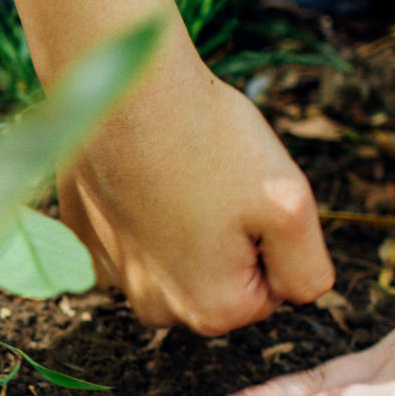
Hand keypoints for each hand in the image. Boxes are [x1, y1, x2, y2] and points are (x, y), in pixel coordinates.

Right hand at [55, 71, 333, 335]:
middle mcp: (156, 308)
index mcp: (211, 310)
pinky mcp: (85, 237)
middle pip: (221, 279)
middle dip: (231, 237)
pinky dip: (146, 206)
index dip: (272, 237)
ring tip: (182, 172)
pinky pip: (134, 233)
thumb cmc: (210, 139)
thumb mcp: (291, 206)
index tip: (250, 196)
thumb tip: (303, 293)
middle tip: (220, 182)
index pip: (272, 287)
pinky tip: (146, 169)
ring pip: (178, 257)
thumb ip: (309, 270)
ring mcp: (113, 274)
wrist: (128, 86)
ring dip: (188, 223)